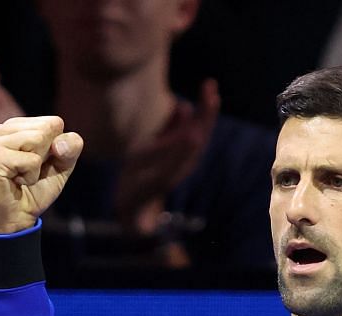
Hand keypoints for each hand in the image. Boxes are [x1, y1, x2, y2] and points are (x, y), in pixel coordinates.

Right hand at [0, 115, 83, 234]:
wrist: (16, 217)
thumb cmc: (36, 190)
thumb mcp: (61, 166)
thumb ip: (70, 148)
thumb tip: (58, 143)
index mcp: (16, 126)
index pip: (54, 122)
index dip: (56, 148)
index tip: (39, 163)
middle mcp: (2, 128)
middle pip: (47, 129)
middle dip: (46, 156)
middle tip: (29, 171)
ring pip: (38, 140)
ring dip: (37, 166)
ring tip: (22, 175)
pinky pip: (31, 160)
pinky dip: (30, 176)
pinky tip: (16, 181)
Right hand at [113, 83, 218, 238]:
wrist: (130, 206)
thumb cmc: (143, 190)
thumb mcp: (160, 172)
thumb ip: (176, 154)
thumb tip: (196, 135)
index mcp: (186, 158)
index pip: (200, 131)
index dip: (206, 111)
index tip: (211, 92)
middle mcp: (183, 156)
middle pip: (198, 128)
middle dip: (205, 107)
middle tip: (209, 84)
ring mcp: (172, 156)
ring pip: (188, 129)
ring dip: (195, 112)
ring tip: (203, 91)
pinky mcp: (160, 156)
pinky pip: (173, 134)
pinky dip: (178, 119)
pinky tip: (179, 108)